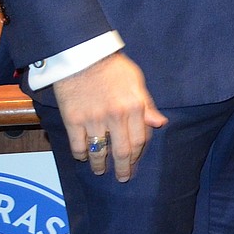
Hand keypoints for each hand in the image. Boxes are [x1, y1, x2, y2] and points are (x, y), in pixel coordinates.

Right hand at [52, 52, 168, 182]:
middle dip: (124, 168)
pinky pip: (79, 146)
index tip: (135, 160)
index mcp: (134, 106)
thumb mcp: (136, 81)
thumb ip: (147, 105)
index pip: (140, 139)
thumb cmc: (113, 67)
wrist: (83, 56)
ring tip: (101, 171)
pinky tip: (84, 157)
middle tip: (123, 177)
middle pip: (122, 151)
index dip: (138, 153)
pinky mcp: (73, 121)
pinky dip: (82, 155)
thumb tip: (160, 123)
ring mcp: (93, 119)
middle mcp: (116, 116)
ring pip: (100, 152)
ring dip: (101, 165)